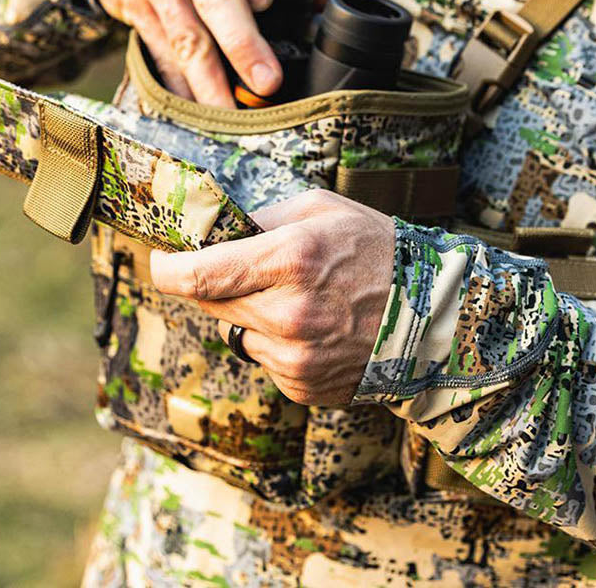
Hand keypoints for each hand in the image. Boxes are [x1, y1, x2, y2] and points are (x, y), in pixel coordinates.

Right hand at [95, 0, 278, 106]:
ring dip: (209, 80)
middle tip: (268, 81)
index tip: (265, 2)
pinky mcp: (136, 9)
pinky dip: (180, 86)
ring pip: (185, 35)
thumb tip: (325, 0)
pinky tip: (196, 112)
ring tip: (231, 114)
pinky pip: (160, 53)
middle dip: (242, 45)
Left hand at [149, 189, 395, 405]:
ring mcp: (296, 358)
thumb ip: (260, 218)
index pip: (197, 276)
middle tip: (252, 269)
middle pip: (211, 304)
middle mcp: (288, 314)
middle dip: (219, 284)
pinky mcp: (302, 386)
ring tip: (302, 299)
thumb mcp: (321, 209)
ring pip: (238, 332)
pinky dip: (278, 342)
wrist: (432, 313)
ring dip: (253, 314)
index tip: (164, 259)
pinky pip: (265, 359)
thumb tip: (210, 230)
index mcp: (290, 260)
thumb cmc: (376, 249)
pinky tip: (317, 327)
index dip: (167, 268)